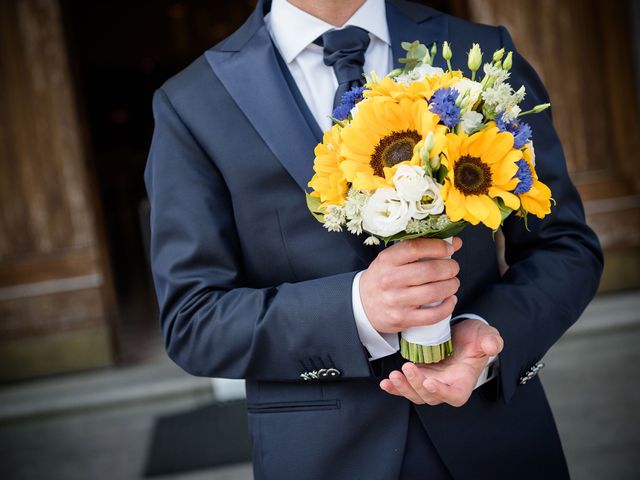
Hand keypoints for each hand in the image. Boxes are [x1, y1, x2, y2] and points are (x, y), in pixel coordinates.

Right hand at [359, 237, 462, 333]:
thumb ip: (420, 249)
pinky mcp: (402, 319)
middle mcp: (389, 279)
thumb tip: (454, 242)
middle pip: (428, 270)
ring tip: (452, 283)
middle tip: (453, 268)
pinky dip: (447, 307)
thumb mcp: (393, 259)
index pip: (415, 248)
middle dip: (449, 268)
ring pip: (433, 292)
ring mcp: (395, 301)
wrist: (362, 304)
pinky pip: (432, 315)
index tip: (449, 249)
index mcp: (387, 260)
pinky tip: (450, 300)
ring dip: (451, 286)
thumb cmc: (383, 277)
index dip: (437, 247)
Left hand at [379, 319, 503, 406]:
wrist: (461, 334)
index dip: (443, 393)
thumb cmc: (476, 338)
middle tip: (407, 368)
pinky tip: (386, 384)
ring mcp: (431, 382)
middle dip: (416, 385)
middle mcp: (446, 385)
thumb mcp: (486, 335)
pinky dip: (395, 388)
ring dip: (403, 388)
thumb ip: (491, 341)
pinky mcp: (419, 376)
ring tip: (394, 375)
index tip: (431, 383)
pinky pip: (406, 387)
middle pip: (430, 396)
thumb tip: (492, 346)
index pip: (455, 395)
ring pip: (416, 394)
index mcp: (463, 380)